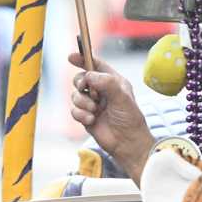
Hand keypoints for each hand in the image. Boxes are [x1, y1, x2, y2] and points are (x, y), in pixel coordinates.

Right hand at [66, 48, 153, 181]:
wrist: (127, 143)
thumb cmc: (130, 119)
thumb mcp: (122, 97)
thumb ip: (106, 83)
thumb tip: (89, 76)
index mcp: (113, 81)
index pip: (96, 65)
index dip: (83, 59)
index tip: (71, 57)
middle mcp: (101, 91)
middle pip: (81, 79)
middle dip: (80, 83)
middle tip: (85, 88)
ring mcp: (93, 104)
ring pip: (75, 95)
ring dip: (82, 102)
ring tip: (94, 111)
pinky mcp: (86, 117)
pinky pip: (74, 110)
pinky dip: (81, 115)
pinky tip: (92, 120)